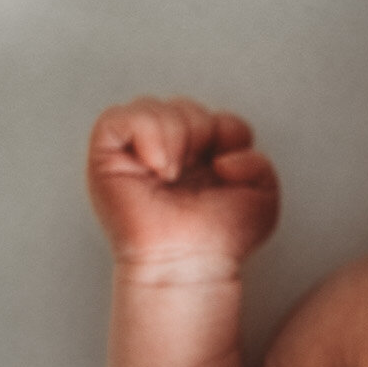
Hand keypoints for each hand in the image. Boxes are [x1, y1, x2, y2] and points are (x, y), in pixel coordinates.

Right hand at [87, 96, 279, 276]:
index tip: (223, 169)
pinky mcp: (106, 159)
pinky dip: (143, 133)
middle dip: (198, 131)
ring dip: (173, 134)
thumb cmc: (219, 238)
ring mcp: (135, 154)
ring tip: (172, 172)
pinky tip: (157, 164)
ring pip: (150, 105)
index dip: (227, 133)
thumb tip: (223, 156)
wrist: (191, 261)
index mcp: (200, 156)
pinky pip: (115, 118)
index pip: (216, 116)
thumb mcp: (261, 194)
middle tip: (193, 171)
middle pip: (184, 105)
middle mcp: (166, 150)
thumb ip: (259, 161)